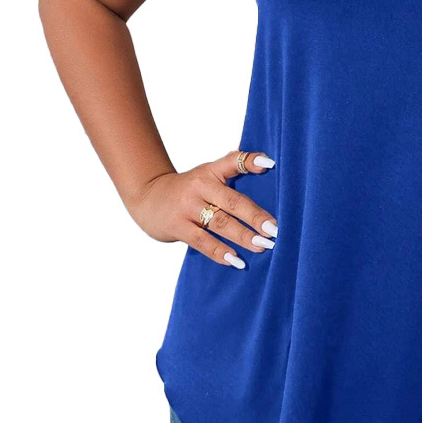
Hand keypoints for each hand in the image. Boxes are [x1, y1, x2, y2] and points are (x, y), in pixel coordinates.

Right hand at [126, 150, 277, 268]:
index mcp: (210, 172)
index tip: (270, 163)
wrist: (147, 197)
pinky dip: (219, 252)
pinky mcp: (178, 227)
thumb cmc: (188, 189)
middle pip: (232, 201)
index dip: (251, 161)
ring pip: (220, 224)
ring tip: (262, 247)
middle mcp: (200, 187)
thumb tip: (262, 161)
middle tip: (273, 229)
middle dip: (255, 216)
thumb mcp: (205, 174)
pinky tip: (236, 261)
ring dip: (242, 236)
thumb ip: (230, 169)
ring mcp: (187, 208)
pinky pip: (202, 241)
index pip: (232, 162)